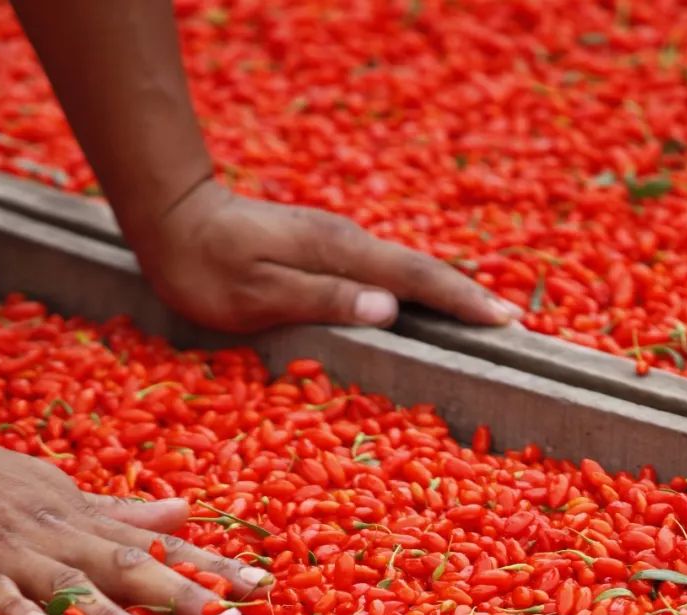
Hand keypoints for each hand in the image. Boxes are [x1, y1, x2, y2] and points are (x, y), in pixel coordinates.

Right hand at [0, 379, 268, 614]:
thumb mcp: (59, 491)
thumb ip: (122, 511)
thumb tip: (186, 509)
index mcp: (85, 519)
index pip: (162, 543)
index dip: (213, 565)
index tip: (262, 588)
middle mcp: (60, 532)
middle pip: (131, 564)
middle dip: (182, 595)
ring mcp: (13, 550)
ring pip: (68, 582)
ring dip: (107, 613)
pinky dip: (18, 612)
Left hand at [138, 180, 521, 334]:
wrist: (173, 217)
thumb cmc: (206, 267)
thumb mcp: (258, 294)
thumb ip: (324, 299)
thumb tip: (389, 309)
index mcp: (340, 254)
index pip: (415, 279)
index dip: (462, 301)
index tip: (504, 320)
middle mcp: (348, 244)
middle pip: (421, 272)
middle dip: (468, 297)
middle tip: (512, 325)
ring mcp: (339, 245)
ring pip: (405, 272)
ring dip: (446, 295)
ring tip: (483, 320)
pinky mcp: (327, 251)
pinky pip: (384, 274)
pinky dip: (414, 291)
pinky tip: (425, 309)